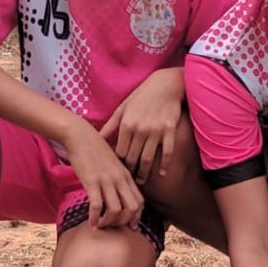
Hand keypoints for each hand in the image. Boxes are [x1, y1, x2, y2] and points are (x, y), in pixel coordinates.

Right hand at [62, 119, 143, 229]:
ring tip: (101, 226)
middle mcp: (120, 179)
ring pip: (116, 209)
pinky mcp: (91, 181)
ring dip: (110, 222)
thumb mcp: (113, 164)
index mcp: (127, 176)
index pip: (140, 201)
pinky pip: (97, 205)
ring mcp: (107, 180)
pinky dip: (95, 218)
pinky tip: (91, 224)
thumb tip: (118, 195)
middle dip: (125, 222)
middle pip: (132, 208)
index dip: (137, 217)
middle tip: (114, 227)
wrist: (81, 136)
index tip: (130, 226)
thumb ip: (118, 178)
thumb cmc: (95, 151)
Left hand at [100, 69, 182, 184]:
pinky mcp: (170, 130)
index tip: (117, 171)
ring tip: (142, 181)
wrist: (165, 85)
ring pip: (148, 158)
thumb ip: (111, 125)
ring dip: (145, 172)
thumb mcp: (123, 108)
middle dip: (130, 171)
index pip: (120, 151)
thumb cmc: (142, 96)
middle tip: (128, 182)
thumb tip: (97, 137)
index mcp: (127, 124)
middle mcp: (140, 129)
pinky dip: (165, 164)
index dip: (118, 163)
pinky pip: (167, 151)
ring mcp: (156, 130)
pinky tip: (162, 174)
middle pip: (133, 157)